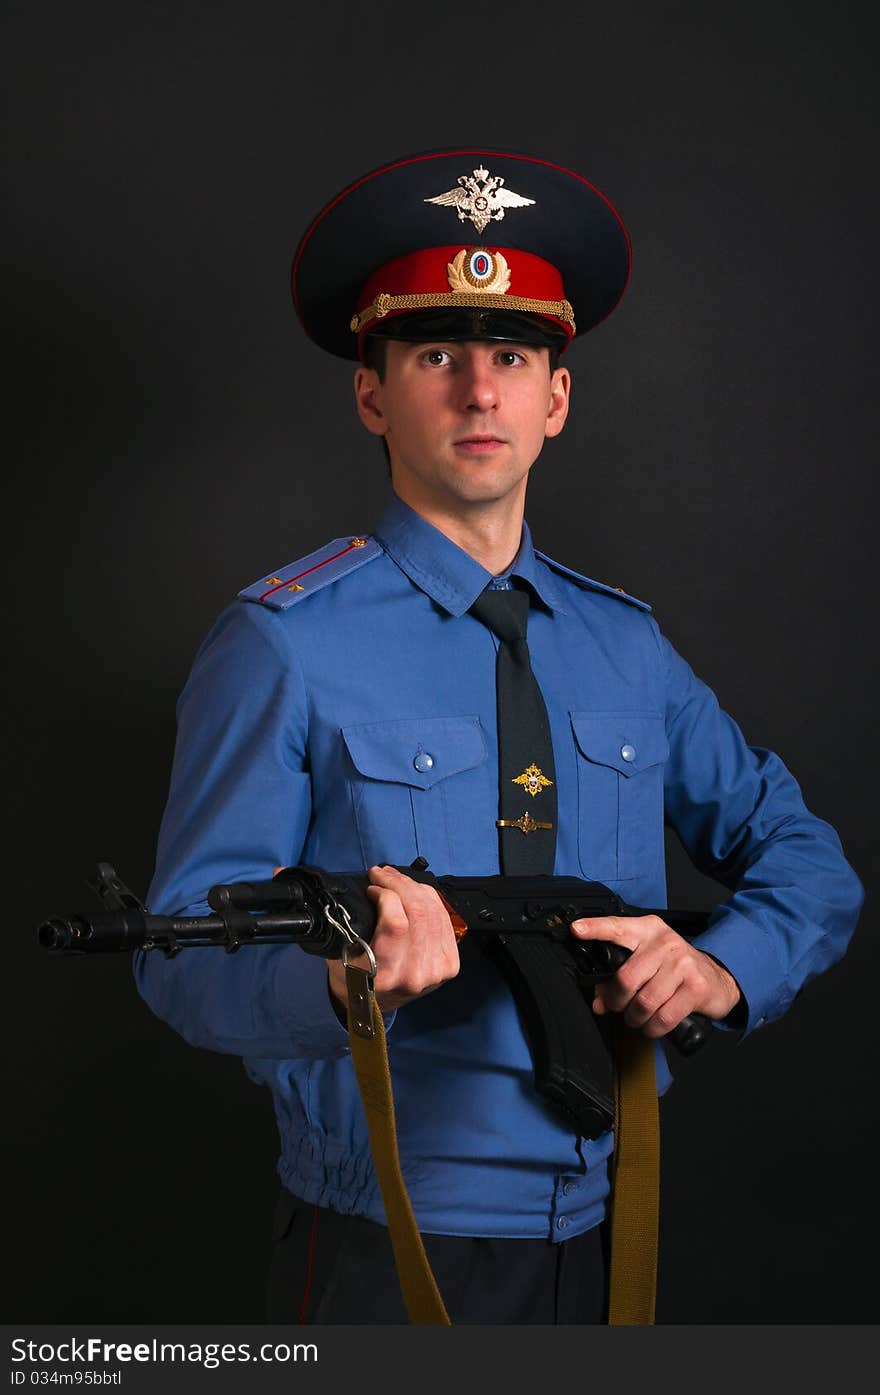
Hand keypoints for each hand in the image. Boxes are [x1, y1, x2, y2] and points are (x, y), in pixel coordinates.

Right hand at [327, 865, 459, 1013]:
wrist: (374, 1004)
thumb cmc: (353, 978)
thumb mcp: (341, 955)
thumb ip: (354, 927)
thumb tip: (371, 888)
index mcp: (385, 976)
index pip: (397, 923)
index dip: (386, 894)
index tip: (371, 887)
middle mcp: (415, 975)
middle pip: (418, 912)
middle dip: (399, 883)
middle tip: (382, 874)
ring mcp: (437, 970)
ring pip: (433, 911)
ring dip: (413, 887)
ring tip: (395, 878)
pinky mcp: (450, 963)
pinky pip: (443, 918)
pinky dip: (429, 899)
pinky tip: (414, 890)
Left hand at [570, 914, 740, 1037]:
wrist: (718, 978)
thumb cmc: (675, 969)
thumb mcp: (648, 961)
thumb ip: (620, 975)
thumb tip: (598, 1001)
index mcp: (648, 930)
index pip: (617, 927)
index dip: (595, 928)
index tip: (576, 930)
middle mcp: (665, 943)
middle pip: (626, 977)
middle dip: (615, 1000)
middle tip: (616, 1007)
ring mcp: (683, 964)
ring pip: (644, 1001)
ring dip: (635, 1018)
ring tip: (636, 1018)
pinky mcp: (696, 988)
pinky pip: (663, 1017)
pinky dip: (653, 1028)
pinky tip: (652, 1026)